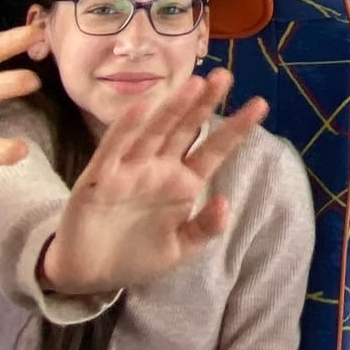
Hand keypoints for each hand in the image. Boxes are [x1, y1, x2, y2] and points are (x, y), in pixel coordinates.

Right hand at [40, 72, 269, 295]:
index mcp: (183, 183)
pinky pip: (114, 149)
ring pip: (155, 132)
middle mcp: (159, 168)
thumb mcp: (178, 248)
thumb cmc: (137, 256)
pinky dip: (125, 128)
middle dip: (204, 104)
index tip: (260, 105)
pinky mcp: (100, 177)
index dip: (235, 129)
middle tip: (225, 76)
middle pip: (186, 129)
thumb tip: (226, 204)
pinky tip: (140, 107)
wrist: (90, 274)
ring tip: (195, 84)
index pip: (214, 150)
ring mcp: (130, 169)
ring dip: (173, 108)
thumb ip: (203, 228)